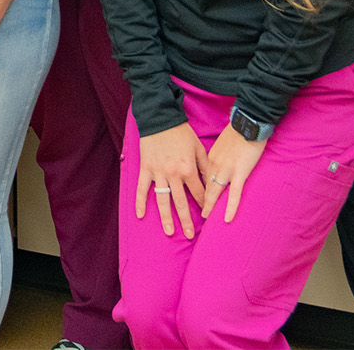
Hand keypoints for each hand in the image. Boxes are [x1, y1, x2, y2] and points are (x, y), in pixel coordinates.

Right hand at [134, 122, 206, 238]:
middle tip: (191, 235)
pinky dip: (140, 202)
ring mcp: (158, 173)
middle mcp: (173, 174)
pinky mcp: (145, 169)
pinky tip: (141, 215)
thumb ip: (206, 167)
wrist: (160, 118)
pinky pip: (142, 188)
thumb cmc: (181, 133)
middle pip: (181, 202)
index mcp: (188, 169)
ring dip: (166, 217)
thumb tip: (214, 182)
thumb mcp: (199, 148)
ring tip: (170, 232)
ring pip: (162, 200)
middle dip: (186, 220)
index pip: (199, 193)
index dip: (204, 205)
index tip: (207, 217)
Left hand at [199, 128, 267, 221]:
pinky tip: (227, 218)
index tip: (196, 197)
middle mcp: (215, 165)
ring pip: (216, 191)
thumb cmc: (239, 131)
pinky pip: (234, 194)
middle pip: (205, 186)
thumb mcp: (223, 143)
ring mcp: (227, 170)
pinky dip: (230, 207)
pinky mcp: (240, 173)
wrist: (249, 123)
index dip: (199, 188)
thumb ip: (219, 155)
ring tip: (206, 218)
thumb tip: (218, 162)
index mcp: (211, 157)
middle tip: (196, 214)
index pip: (202, 177)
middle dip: (200, 201)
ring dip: (210, 206)